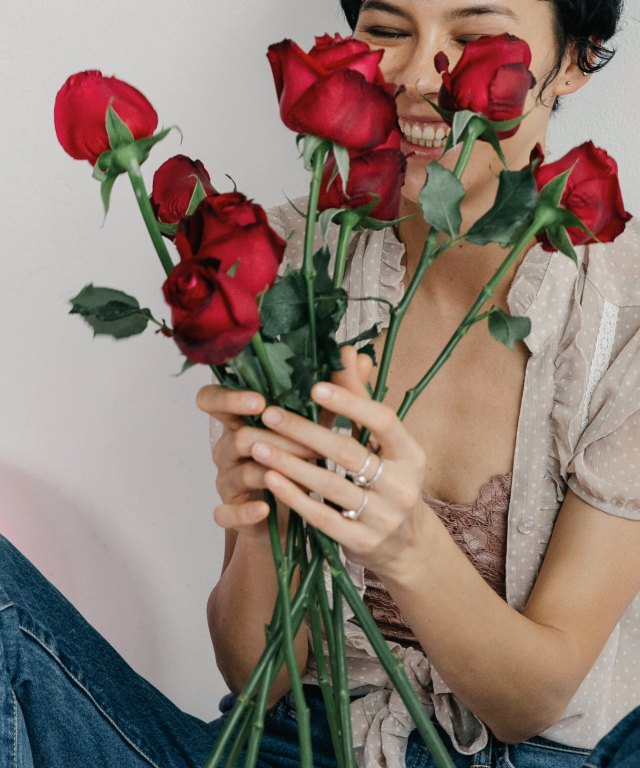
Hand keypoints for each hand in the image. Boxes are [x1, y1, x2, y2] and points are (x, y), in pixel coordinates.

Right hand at [196, 346, 372, 538]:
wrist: (294, 515)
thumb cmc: (302, 462)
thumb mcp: (319, 426)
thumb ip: (334, 392)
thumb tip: (358, 355)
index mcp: (241, 421)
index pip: (212, 399)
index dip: (228, 397)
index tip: (259, 400)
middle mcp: (228, 448)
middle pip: (229, 435)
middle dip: (263, 435)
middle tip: (293, 439)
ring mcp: (227, 481)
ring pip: (239, 471)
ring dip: (273, 468)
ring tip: (305, 467)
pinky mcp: (231, 513)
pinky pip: (226, 513)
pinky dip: (245, 512)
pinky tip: (264, 510)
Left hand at [249, 353, 429, 577]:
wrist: (405, 546)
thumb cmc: (389, 482)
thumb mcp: (385, 444)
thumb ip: (362, 400)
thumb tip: (346, 353)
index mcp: (412, 455)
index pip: (383, 421)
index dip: (349, 403)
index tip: (314, 387)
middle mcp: (402, 486)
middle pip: (348, 453)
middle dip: (305, 432)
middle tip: (270, 414)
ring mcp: (382, 518)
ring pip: (330, 485)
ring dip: (290, 463)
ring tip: (258, 445)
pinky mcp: (360, 542)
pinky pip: (321, 517)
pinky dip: (293, 496)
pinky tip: (270, 478)